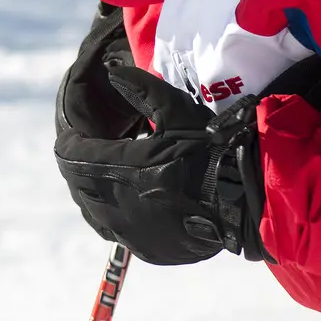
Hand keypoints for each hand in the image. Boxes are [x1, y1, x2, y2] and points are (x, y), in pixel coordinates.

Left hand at [54, 27, 267, 263]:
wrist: (250, 200)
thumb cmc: (213, 151)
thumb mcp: (178, 112)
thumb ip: (141, 89)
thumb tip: (111, 70)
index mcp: (120, 170)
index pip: (70, 155)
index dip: (71, 141)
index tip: (78, 132)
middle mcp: (117, 207)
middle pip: (78, 184)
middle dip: (80, 165)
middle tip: (94, 149)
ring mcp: (131, 233)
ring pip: (93, 211)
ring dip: (95, 190)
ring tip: (112, 174)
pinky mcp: (148, 250)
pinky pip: (116, 232)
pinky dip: (116, 215)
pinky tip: (132, 201)